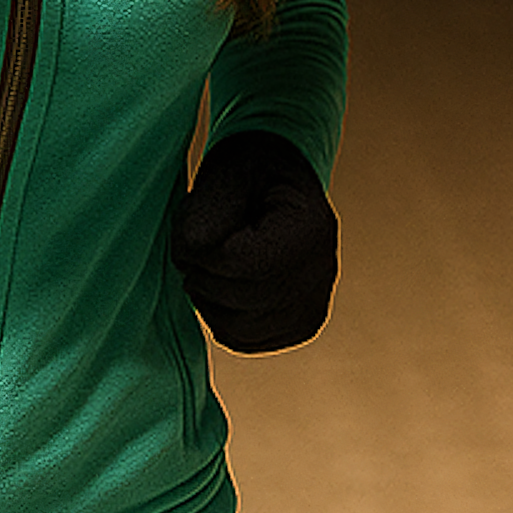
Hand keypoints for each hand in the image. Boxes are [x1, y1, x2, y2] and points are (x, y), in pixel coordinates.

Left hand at [172, 131, 337, 351]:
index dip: (201, 255)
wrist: (277, 181)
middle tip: (192, 250)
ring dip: (208, 300)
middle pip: (241, 299)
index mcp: (310, 229)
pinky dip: (221, 318)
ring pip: (239, 329)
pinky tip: (221, 287)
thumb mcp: (225, 174)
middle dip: (201, 277)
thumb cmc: (250, 171)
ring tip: (208, 266)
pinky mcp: (299, 326)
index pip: (241, 265)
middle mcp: (322, 273)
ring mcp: (314, 305)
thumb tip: (191, 257)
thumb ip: (205, 216)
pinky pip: (245, 340)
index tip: (190, 233)